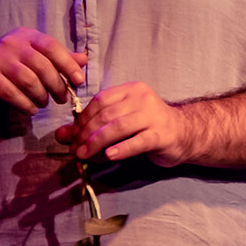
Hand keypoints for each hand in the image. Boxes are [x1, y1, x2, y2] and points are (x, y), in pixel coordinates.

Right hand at [0, 28, 85, 112]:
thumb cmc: (10, 65)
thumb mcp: (34, 57)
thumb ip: (58, 58)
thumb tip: (84, 59)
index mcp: (27, 35)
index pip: (52, 46)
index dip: (68, 64)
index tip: (79, 80)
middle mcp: (12, 43)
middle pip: (42, 66)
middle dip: (57, 85)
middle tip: (62, 98)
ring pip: (28, 81)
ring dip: (41, 96)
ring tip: (44, 103)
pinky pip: (11, 94)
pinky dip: (25, 104)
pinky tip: (31, 109)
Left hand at [56, 81, 194, 166]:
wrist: (184, 133)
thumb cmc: (148, 127)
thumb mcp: (119, 123)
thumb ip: (90, 127)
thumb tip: (61, 135)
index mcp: (132, 90)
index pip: (100, 100)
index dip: (82, 118)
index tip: (72, 136)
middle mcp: (143, 99)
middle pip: (107, 114)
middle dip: (86, 133)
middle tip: (75, 149)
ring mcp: (154, 116)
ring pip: (119, 127)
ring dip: (97, 142)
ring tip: (84, 155)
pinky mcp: (161, 135)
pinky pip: (137, 142)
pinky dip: (121, 149)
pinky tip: (109, 155)